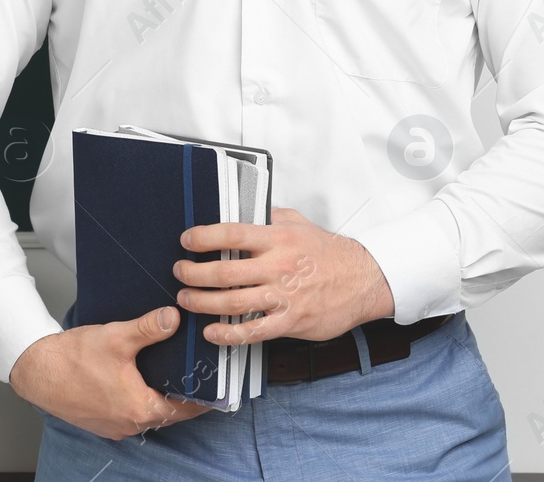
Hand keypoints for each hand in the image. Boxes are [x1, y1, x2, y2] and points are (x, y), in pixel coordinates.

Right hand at [8, 305, 212, 439]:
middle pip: (169, 412)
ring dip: (159, 397)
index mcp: (140, 408)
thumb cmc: (71, 360)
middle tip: (194, 373)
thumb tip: (174, 318)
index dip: (203, 396)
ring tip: (168, 372)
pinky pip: (130, 413)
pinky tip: (137, 379)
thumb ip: (149, 328)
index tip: (215, 385)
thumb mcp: (117, 337)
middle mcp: (130, 423)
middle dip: (182, 394)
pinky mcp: (102, 421)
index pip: (186, 409)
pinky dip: (139, 399)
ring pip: (149, 412)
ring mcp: (114, 426)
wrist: (36, 370)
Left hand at [173, 207, 394, 345]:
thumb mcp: (299, 222)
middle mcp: (277, 266)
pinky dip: (228, 334)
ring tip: (186, 299)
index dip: (203, 237)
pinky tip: (212, 332)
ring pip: (232, 302)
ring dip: (202, 302)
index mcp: (278, 238)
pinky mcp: (290, 321)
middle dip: (193, 273)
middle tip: (180, 273)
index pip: (231, 234)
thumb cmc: (328, 251)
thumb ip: (269, 217)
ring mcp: (283, 296)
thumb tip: (243, 210)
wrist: (363, 279)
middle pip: (224, 272)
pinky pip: (253, 331)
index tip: (187, 240)